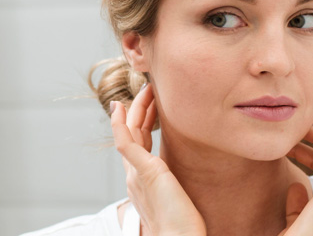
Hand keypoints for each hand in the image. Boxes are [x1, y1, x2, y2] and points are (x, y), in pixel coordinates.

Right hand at [111, 84, 205, 235]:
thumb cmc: (184, 228)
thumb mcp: (180, 200)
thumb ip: (177, 186)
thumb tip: (191, 180)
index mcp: (142, 182)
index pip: (138, 147)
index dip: (141, 125)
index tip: (150, 109)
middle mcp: (134, 176)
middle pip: (131, 135)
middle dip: (139, 111)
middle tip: (148, 91)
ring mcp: (135, 173)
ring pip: (129, 132)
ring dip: (135, 108)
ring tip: (146, 90)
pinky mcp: (142, 170)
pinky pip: (124, 140)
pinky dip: (120, 123)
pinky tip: (121, 107)